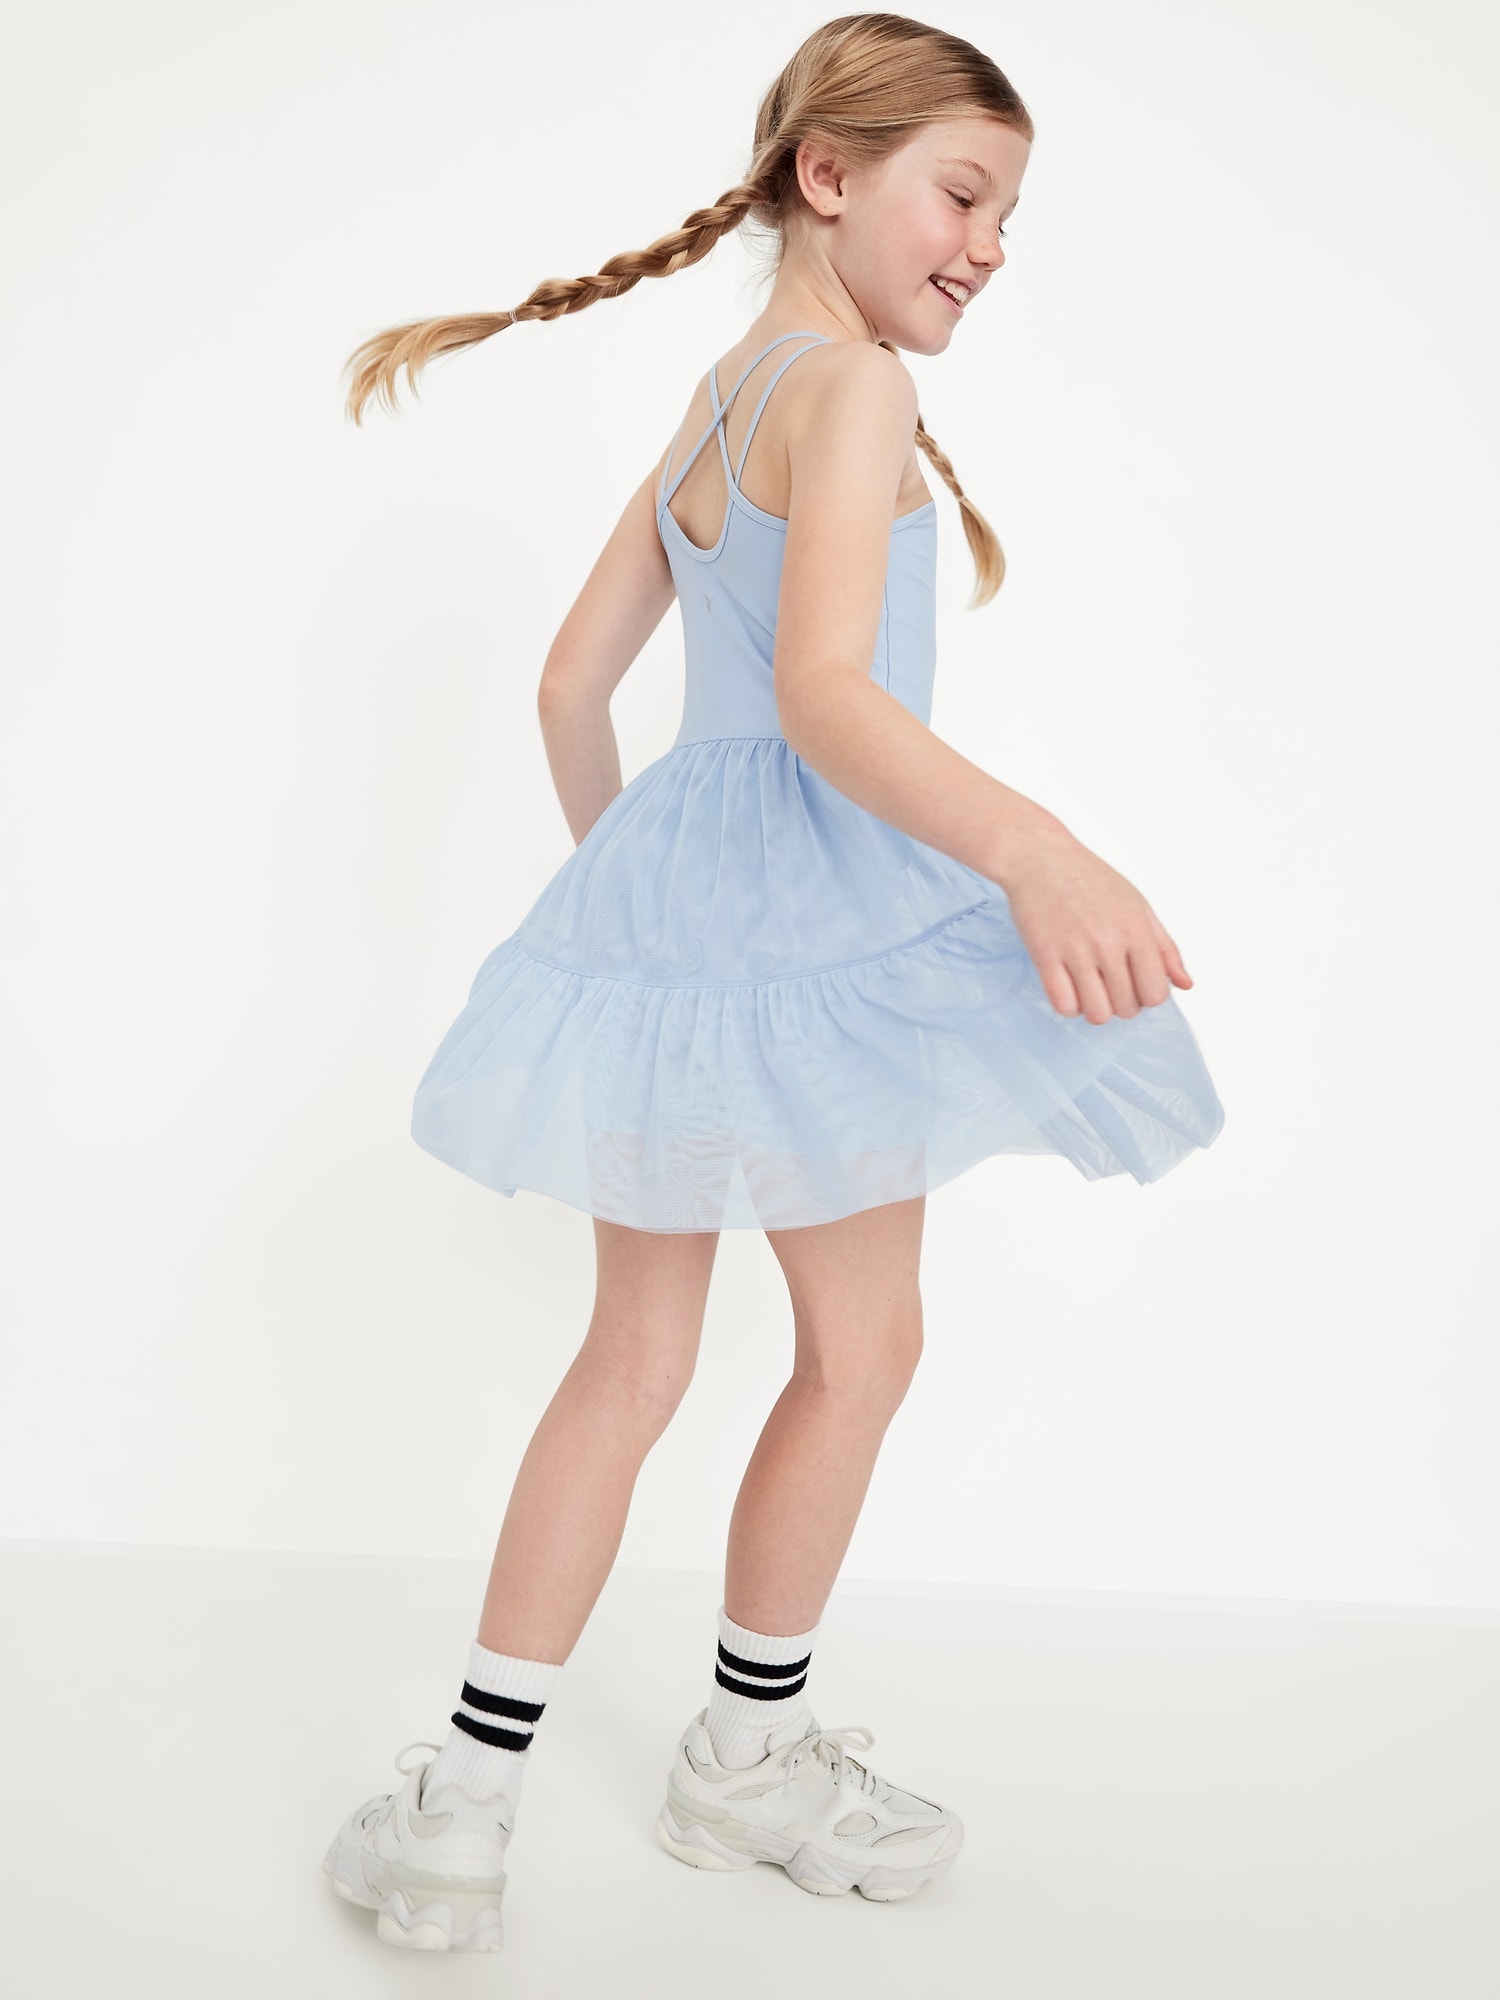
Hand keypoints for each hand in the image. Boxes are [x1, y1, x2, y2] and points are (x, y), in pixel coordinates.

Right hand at [1000, 824, 1192, 1023]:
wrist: (1040, 857)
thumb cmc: (1089, 879)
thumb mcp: (1138, 905)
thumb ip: (1164, 947)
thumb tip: (1184, 984)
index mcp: (1136, 929)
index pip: (1155, 993)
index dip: (1147, 996)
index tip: (1136, 985)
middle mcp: (1108, 942)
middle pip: (1127, 1007)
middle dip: (1122, 1005)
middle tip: (1111, 986)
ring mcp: (1075, 950)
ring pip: (1096, 1013)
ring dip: (1096, 1010)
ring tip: (1091, 991)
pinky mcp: (1045, 955)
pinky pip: (1063, 1004)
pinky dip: (1070, 1006)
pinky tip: (1070, 989)